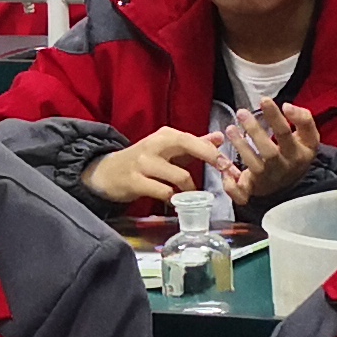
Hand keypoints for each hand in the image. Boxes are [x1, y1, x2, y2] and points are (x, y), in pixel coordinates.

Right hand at [84, 126, 220, 209]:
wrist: (107, 172)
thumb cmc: (143, 161)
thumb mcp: (167, 149)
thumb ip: (194, 144)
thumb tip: (220, 137)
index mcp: (164, 135)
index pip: (194, 139)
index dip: (214, 151)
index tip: (229, 164)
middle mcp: (154, 145)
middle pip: (189, 148)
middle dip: (211, 160)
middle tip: (224, 174)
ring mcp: (143, 163)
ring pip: (179, 176)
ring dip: (190, 189)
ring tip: (191, 195)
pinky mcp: (135, 182)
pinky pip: (163, 192)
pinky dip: (172, 198)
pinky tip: (173, 200)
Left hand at [222, 102, 322, 213]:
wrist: (292, 184)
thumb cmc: (296, 154)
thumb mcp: (309, 137)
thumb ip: (303, 119)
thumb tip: (287, 106)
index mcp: (296, 153)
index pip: (286, 134)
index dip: (275, 117)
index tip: (264, 100)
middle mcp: (281, 167)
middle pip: (268, 151)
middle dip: (255, 131)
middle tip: (242, 112)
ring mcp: (266, 179)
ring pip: (253, 166)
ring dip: (240, 147)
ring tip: (230, 129)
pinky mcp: (252, 189)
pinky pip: (241, 193)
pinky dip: (231, 186)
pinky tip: (224, 170)